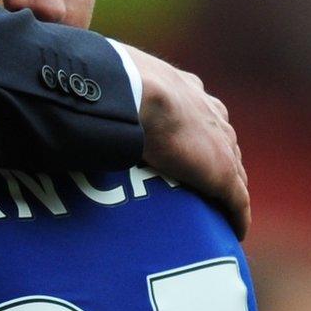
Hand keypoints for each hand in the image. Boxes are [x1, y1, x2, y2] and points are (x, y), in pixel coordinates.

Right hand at [126, 45, 250, 239]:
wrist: (135, 92)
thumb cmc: (116, 82)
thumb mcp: (115, 80)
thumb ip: (109, 91)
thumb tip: (74, 97)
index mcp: (187, 89)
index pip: (200, 116)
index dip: (197, 136)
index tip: (188, 151)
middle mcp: (211, 114)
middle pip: (223, 143)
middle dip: (216, 161)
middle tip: (200, 183)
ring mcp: (220, 144)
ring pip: (233, 171)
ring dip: (226, 189)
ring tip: (215, 209)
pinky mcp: (223, 173)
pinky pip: (237, 200)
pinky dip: (236, 216)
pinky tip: (234, 230)